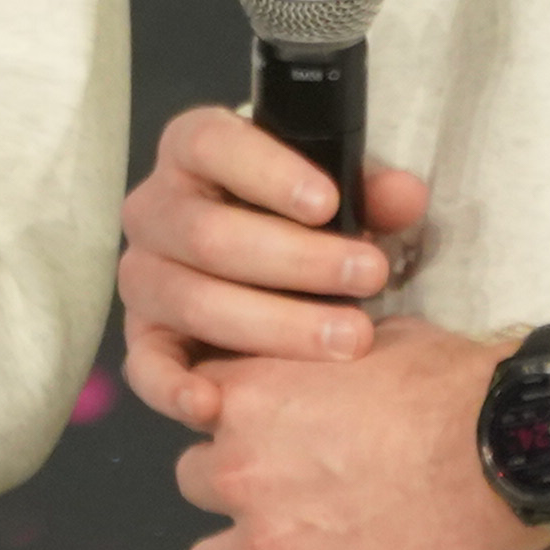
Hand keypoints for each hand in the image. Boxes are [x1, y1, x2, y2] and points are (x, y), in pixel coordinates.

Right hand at [116, 105, 435, 428]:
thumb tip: (406, 197)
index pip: (211, 146)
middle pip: (210, 235)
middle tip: (369, 276)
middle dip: (298, 261)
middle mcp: (154, 210)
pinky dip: (174, 388)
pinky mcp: (144, 338)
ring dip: (275, 325)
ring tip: (349, 337)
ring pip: (195, 301)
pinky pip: (146, 366)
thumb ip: (368, 191)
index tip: (328, 203)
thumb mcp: (331, 190)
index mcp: (191, 150)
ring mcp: (144, 276)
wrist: (256, 261)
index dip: (268, 173)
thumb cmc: (294, 215)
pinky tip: (213, 403)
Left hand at [177, 318, 549, 549]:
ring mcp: (276, 548)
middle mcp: (243, 473)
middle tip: (282, 492)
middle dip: (233, 488)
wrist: (508, 451)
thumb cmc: (453, 383)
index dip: (228, 415)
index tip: (258, 425)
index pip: (193, 399)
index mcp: (250, 397)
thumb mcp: (372, 338)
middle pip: (192, 484)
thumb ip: (320, 354)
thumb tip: (323, 350)